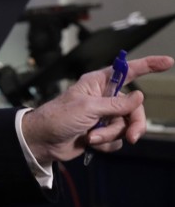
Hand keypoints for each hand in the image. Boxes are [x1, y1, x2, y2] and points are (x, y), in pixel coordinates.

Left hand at [22, 55, 174, 165]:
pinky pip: (118, 139)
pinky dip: (106, 144)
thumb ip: (116, 105)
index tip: (168, 62)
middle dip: (133, 124)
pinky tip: (90, 143)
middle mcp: (103, 98)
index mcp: (98, 83)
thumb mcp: (87, 108)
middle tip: (131, 136)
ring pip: (126, 126)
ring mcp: (104, 116)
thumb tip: (139, 96)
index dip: (148, 66)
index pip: (128, 71)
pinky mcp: (102, 132)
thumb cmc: (58, 117)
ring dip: (110, 135)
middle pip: (134, 108)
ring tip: (91, 137)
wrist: (44, 142)